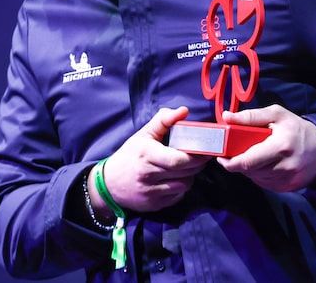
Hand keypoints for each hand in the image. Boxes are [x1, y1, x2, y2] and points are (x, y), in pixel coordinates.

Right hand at [96, 107, 210, 212]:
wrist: (109, 184)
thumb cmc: (130, 156)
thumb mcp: (143, 134)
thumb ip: (164, 120)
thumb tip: (184, 110)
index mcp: (146, 154)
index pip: (177, 159)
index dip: (195, 156)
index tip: (205, 150)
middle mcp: (148, 175)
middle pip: (185, 172)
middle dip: (197, 164)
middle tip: (202, 157)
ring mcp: (151, 192)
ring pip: (184, 185)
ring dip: (190, 176)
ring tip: (187, 168)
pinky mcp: (154, 204)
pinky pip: (177, 196)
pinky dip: (181, 188)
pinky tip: (177, 179)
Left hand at [216, 104, 315, 191]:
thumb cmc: (296, 128)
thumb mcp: (276, 114)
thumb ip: (250, 117)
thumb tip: (227, 117)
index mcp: (280, 147)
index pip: (247, 162)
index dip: (229, 162)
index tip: (221, 157)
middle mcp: (285, 167)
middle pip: (249, 171)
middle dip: (238, 163)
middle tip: (236, 152)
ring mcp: (288, 180)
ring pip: (255, 178)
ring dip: (249, 169)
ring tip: (254, 155)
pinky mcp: (289, 188)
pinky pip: (265, 184)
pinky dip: (259, 175)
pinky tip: (264, 164)